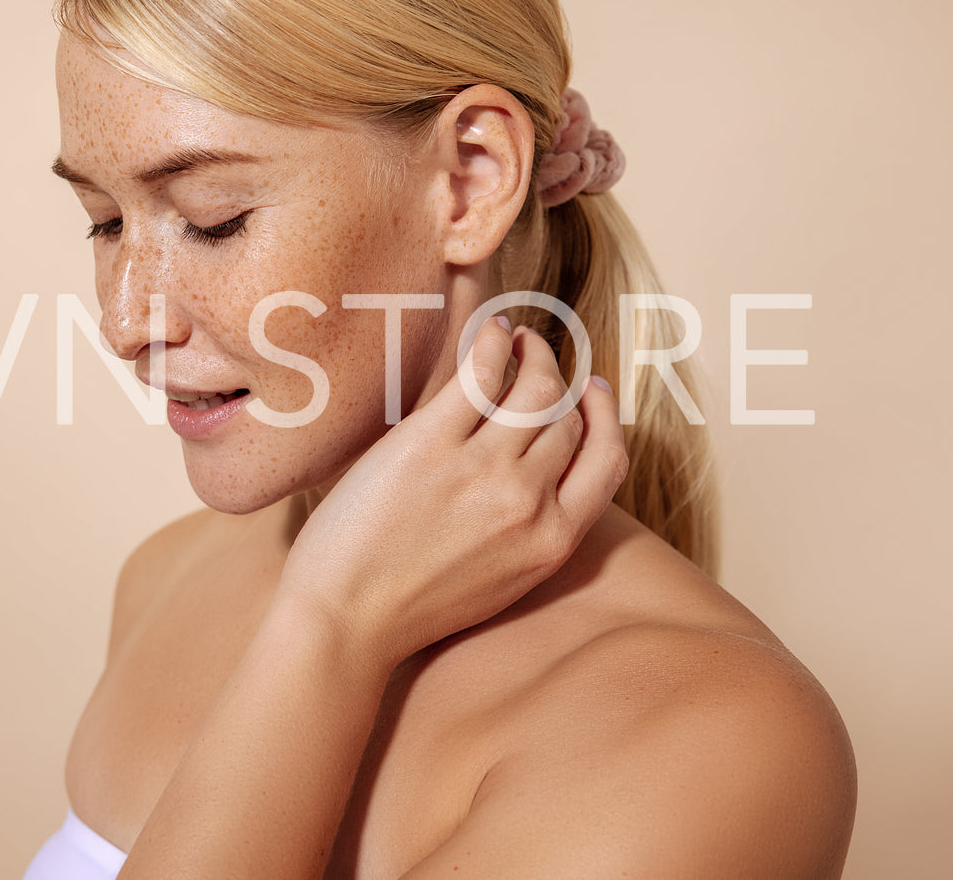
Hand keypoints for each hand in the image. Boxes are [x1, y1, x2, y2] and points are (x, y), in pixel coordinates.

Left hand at [277, 316, 628, 670]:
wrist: (345, 619)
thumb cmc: (411, 603)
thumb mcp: (501, 579)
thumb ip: (531, 528)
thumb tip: (541, 468)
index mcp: (551, 542)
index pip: (607, 461)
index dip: (605, 417)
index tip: (593, 389)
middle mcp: (527, 503)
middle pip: (566, 420)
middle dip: (560, 381)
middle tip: (540, 358)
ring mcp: (481, 471)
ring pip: (535, 390)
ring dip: (535, 355)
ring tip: (519, 341)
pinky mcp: (430, 444)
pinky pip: (480, 376)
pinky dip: (494, 344)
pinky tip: (493, 332)